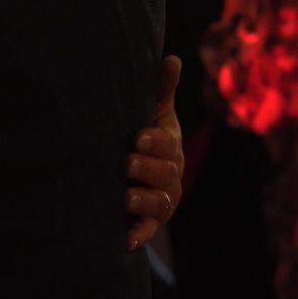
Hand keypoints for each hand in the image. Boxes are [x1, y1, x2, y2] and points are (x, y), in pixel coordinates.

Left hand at [126, 55, 183, 251]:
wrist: (134, 175)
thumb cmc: (144, 138)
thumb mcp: (152, 114)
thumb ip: (160, 89)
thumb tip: (171, 57)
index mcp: (169, 147)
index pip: (166, 144)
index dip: (155, 141)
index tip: (138, 137)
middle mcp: (169, 176)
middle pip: (165, 174)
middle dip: (147, 169)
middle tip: (127, 163)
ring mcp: (160, 201)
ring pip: (158, 203)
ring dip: (144, 200)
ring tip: (126, 197)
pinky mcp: (147, 223)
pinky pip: (146, 231)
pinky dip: (138, 236)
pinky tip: (126, 241)